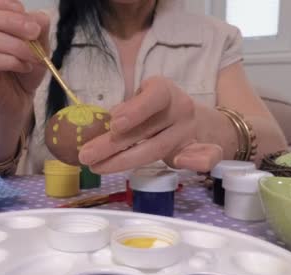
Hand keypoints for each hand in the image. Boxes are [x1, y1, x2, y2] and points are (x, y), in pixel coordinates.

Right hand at [0, 0, 49, 119]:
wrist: (20, 99)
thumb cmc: (25, 69)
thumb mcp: (39, 44)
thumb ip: (38, 27)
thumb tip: (37, 18)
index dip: (3, 2)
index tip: (23, 12)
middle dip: (13, 21)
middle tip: (34, 32)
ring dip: (15, 45)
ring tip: (33, 55)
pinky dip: (10, 61)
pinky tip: (24, 66)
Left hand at [78, 77, 222, 173]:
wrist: (193, 120)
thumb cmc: (156, 110)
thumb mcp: (141, 101)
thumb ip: (128, 110)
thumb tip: (107, 120)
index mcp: (164, 90)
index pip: (154, 96)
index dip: (136, 109)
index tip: (114, 124)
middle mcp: (180, 109)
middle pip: (147, 130)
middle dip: (113, 145)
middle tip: (86, 155)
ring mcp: (189, 131)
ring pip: (158, 148)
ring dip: (125, 161)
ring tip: (97, 167)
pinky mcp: (197, 151)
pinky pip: (204, 156)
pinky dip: (196, 161)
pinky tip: (182, 163)